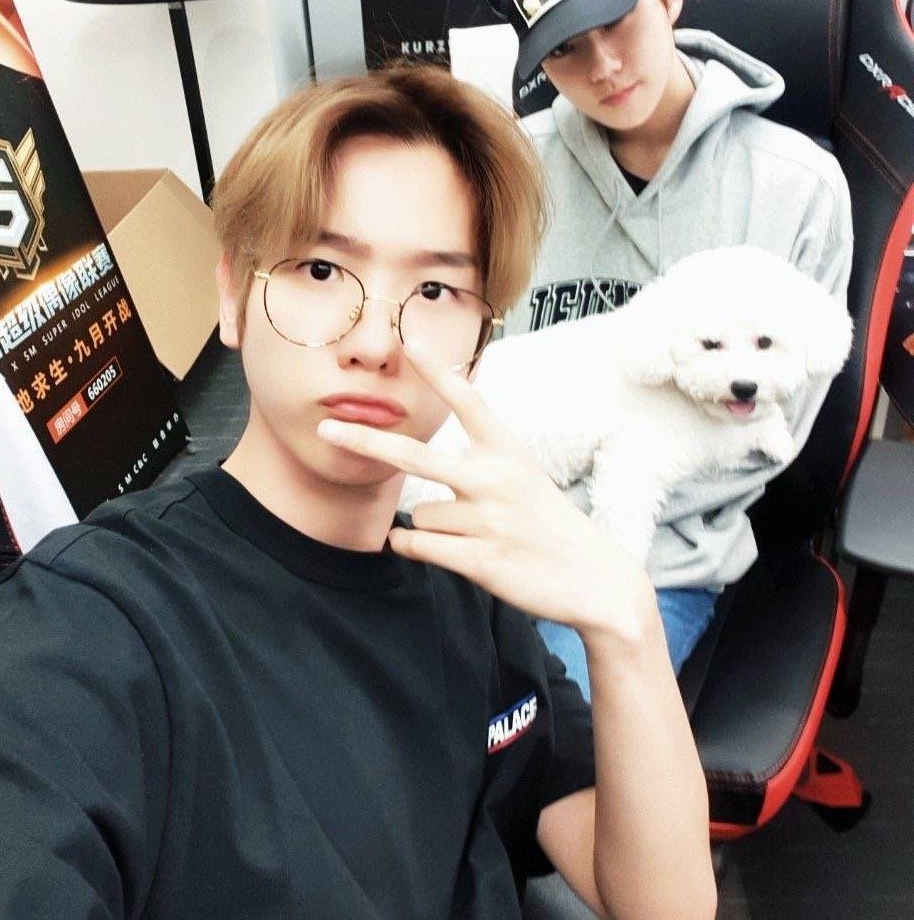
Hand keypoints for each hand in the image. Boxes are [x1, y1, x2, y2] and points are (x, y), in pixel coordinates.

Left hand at [317, 340, 655, 646]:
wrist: (594, 579)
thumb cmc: (549, 524)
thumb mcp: (524, 476)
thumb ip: (481, 460)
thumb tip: (432, 451)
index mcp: (508, 451)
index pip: (468, 401)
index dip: (438, 371)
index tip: (410, 340)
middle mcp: (495, 479)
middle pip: (414, 455)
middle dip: (365, 441)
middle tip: (327, 429)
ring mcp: (487, 520)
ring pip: (418, 513)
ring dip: (430, 526)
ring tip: (468, 535)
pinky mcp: (480, 560)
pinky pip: (418, 545)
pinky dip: (414, 546)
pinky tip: (437, 548)